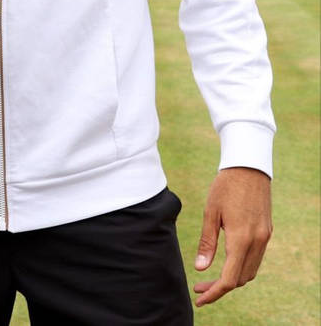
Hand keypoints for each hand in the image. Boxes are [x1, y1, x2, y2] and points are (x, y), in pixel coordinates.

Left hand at [194, 167, 271, 307]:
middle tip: (199, 287)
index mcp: (241, 239)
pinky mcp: (266, 232)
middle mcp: (257, 242)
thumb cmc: (225, 186)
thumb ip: (207, 242)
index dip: (214, 293)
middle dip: (220, 288)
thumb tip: (201, 269)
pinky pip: (256, 259)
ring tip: (210, 278)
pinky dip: (241, 267)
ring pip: (250, 272)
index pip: (229, 278)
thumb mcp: (211, 212)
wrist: (249, 167)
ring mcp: (264, 238)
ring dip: (232, 279)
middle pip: (240, 279)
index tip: (199, 298)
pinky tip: (226, 262)